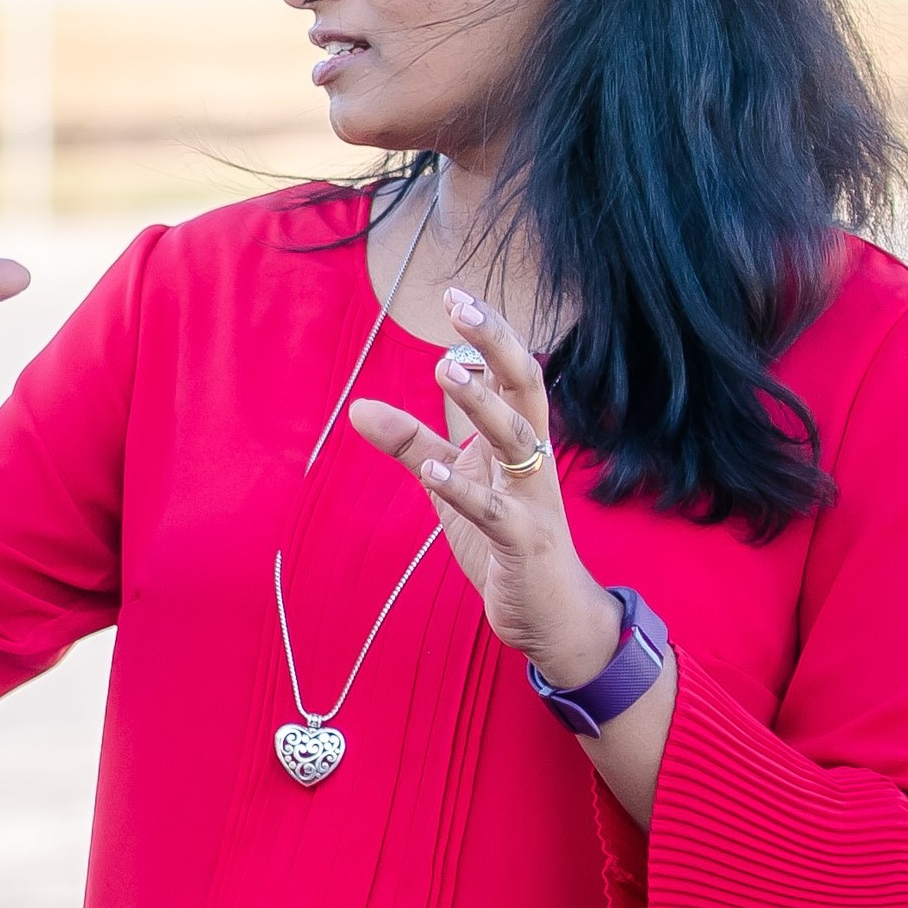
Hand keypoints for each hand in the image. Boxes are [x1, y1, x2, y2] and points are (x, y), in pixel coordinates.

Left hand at [342, 285, 625, 681]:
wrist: (548, 614)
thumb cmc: (503, 540)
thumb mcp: (451, 484)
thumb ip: (413, 444)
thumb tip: (359, 405)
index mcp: (518, 440)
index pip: (509, 375)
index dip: (486, 335)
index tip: (454, 294)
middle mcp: (532, 460)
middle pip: (525, 387)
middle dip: (496, 345)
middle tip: (462, 306)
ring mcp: (532, 499)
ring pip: (517, 438)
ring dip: (482, 404)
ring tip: (446, 370)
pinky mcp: (523, 541)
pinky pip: (494, 510)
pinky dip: (462, 487)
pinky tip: (434, 469)